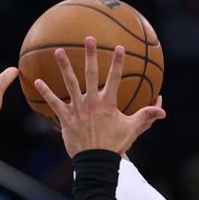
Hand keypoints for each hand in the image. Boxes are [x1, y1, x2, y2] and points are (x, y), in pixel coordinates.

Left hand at [34, 37, 165, 156]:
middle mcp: (92, 102)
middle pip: (91, 74)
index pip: (115, 78)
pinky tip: (36, 81)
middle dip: (90, 55)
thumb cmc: (115, 145)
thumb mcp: (133, 129)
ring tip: (58, 51)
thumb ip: (147, 116)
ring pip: (70, 83)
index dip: (118, 62)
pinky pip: (54, 103)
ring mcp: (78, 109)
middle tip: (89, 38)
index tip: (119, 47)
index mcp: (108, 103)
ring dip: (64, 66)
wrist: (96, 161)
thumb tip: (162, 109)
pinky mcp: (66, 118)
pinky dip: (45, 92)